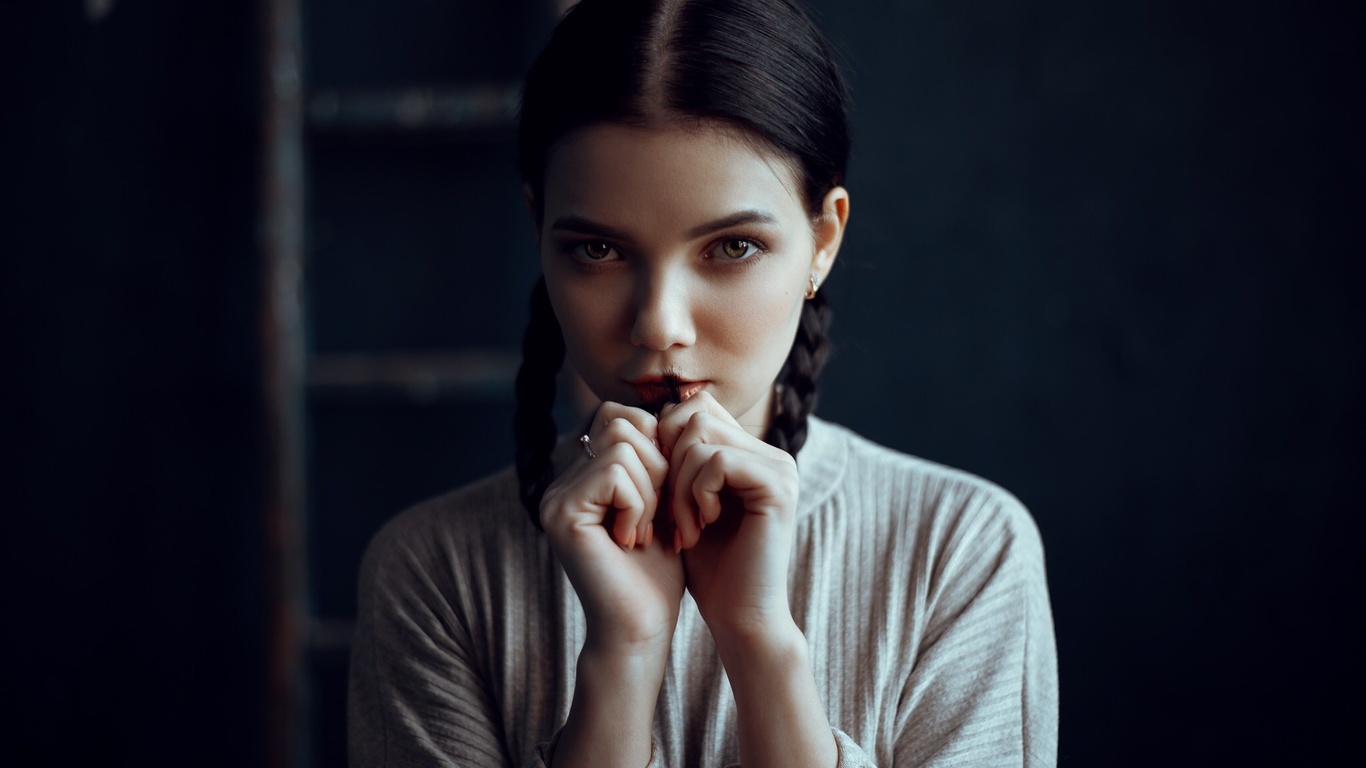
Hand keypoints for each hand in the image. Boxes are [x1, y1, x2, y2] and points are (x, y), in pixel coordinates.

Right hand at [539, 403, 683, 650]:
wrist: (641, 627)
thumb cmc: (658, 573)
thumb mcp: (663, 501)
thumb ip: (656, 457)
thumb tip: (673, 406)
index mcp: (582, 477)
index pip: (622, 416)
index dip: (659, 446)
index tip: (669, 496)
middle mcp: (561, 483)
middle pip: (621, 421)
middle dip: (658, 464)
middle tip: (660, 515)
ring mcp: (556, 497)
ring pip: (621, 443)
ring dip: (651, 488)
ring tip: (646, 531)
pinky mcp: (561, 513)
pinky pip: (613, 470)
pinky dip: (638, 502)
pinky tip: (633, 539)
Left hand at [657, 391, 800, 643]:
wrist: (739, 616)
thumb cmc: (708, 567)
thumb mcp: (683, 503)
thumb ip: (676, 460)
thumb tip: (644, 417)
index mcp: (752, 454)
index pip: (694, 408)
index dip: (664, 445)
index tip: (660, 496)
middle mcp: (771, 454)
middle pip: (694, 414)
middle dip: (668, 464)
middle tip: (670, 516)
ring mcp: (780, 467)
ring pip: (701, 434)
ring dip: (679, 483)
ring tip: (686, 526)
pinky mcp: (778, 486)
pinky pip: (717, 461)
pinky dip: (697, 493)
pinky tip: (703, 527)